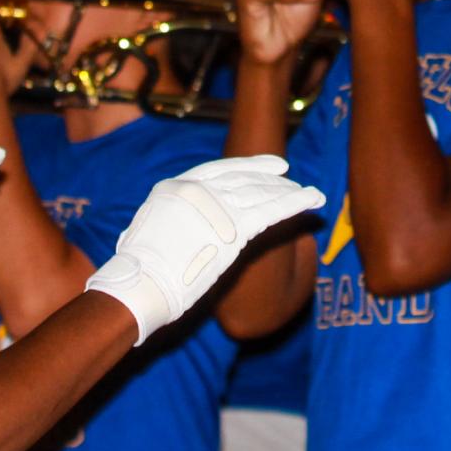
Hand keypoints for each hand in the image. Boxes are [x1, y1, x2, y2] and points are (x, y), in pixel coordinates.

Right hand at [84, 155, 325, 345]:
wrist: (139, 285)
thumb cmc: (137, 270)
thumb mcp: (146, 229)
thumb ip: (170, 218)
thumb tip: (180, 223)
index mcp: (175, 187)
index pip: (221, 169)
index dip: (250, 166)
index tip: (273, 165)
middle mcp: (198, 190)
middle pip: (245, 180)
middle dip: (272, 180)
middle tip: (293, 179)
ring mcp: (218, 207)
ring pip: (262, 194)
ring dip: (289, 192)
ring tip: (310, 194)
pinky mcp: (234, 228)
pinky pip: (272, 211)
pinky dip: (296, 203)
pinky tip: (313, 199)